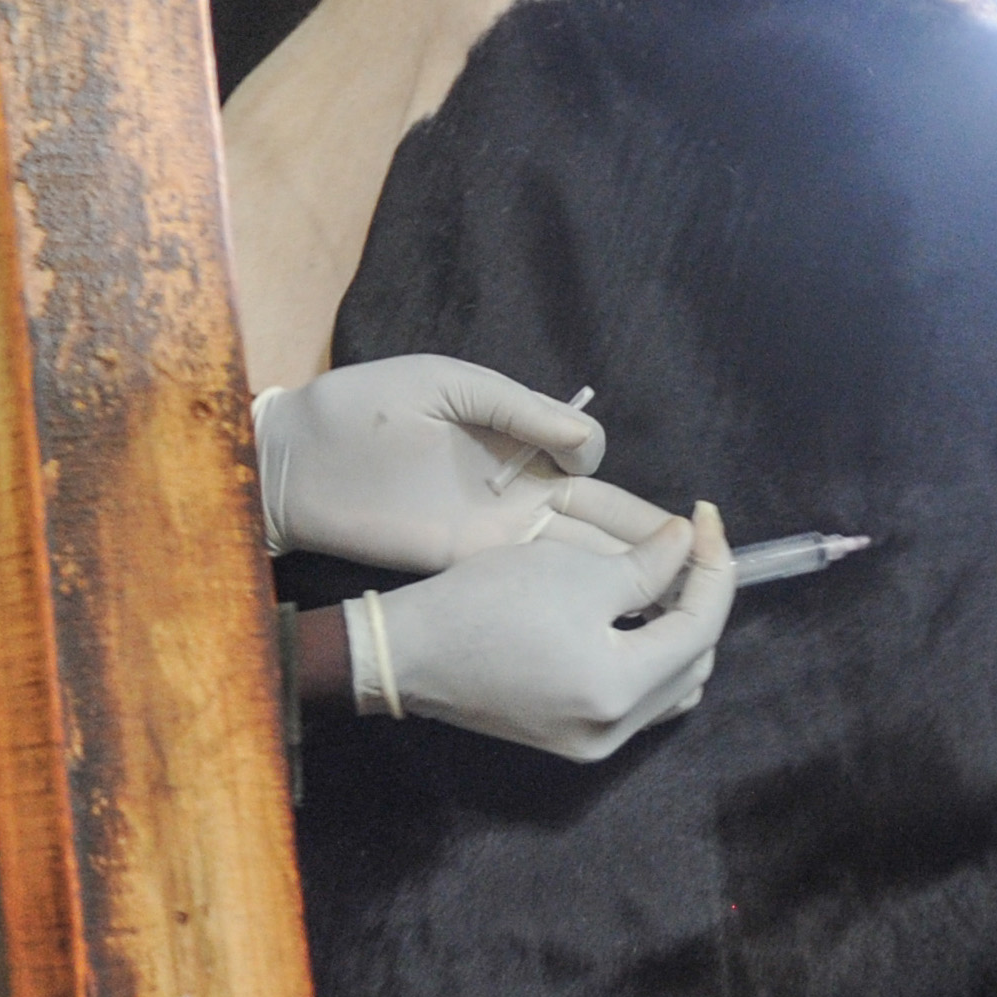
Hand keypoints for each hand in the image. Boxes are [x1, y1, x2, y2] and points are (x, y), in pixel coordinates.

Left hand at [255, 355, 669, 570]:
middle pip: (595, 518)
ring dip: (621, 574)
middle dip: (645, 538)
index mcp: (514, 439)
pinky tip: (611, 611)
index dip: (605, 471)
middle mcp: (514, 491)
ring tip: (675, 595)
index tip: (609, 479)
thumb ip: (520, 408)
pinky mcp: (465, 562)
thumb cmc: (365, 406)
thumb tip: (588, 440)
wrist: (296, 456)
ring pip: (573, 555)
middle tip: (700, 560)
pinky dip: (571, 594)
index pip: (585, 461)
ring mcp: (492, 532)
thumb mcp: (450, 385)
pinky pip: (529, 578)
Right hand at [357, 503, 734, 761]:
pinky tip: (633, 618)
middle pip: (694, 664)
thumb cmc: (488, 605)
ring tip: (666, 581)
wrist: (409, 652)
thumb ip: (648, 564)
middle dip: (700, 602)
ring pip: (670, 687)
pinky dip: (647, 658)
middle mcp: (615, 731)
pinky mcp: (570, 739)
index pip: (701, 627)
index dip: (714, 567)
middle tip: (687, 548)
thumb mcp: (575, 572)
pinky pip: (635, 700)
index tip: (706, 518)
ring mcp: (593, 744)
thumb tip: (689, 544)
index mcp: (621, 690)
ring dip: (678, 634)